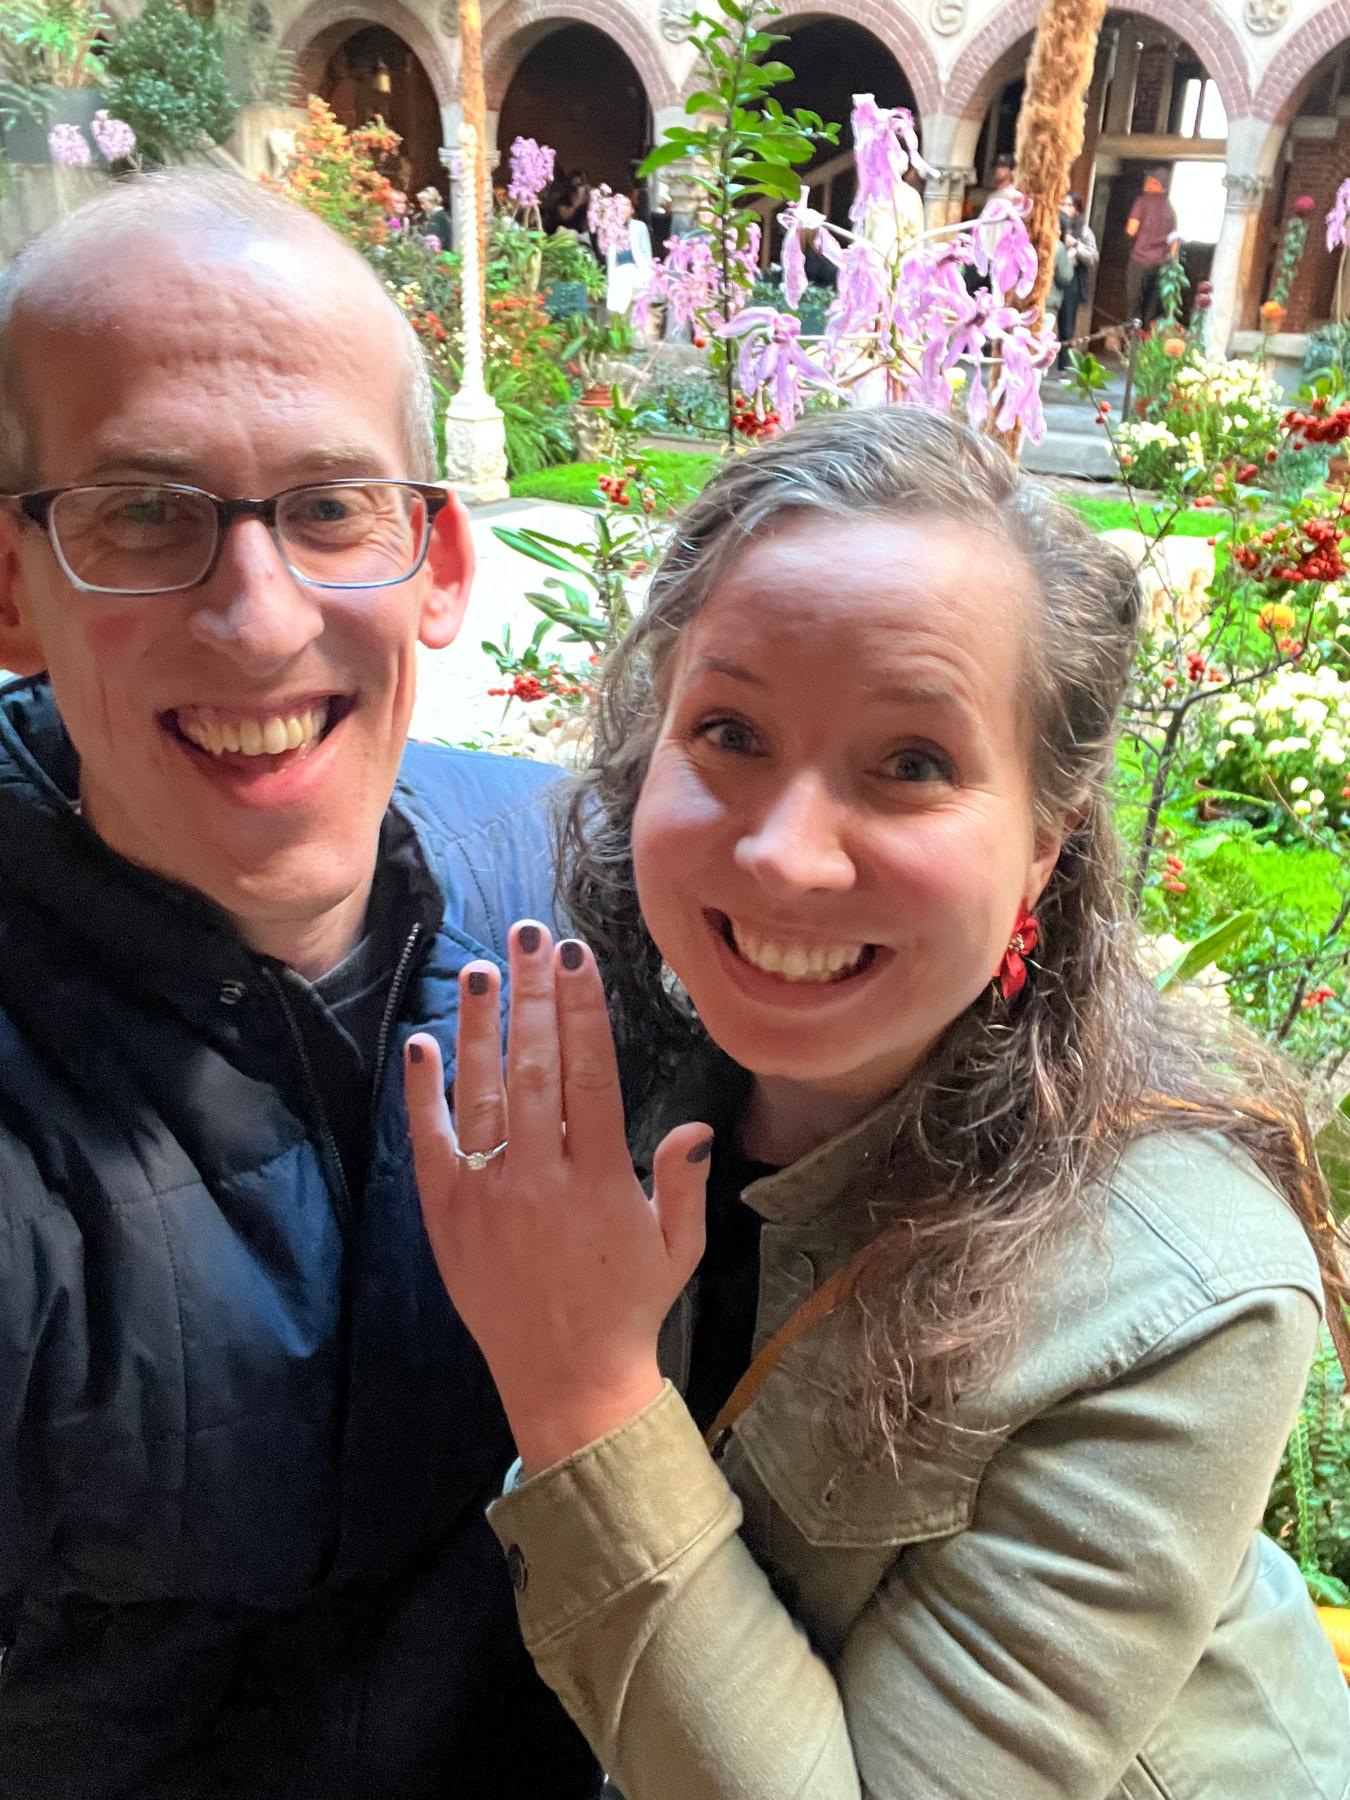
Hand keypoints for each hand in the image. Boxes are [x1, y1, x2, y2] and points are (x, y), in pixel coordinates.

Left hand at [405, 922, 711, 1473]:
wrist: (566, 1381)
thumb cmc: (629, 1308)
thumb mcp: (678, 1247)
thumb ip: (683, 1183)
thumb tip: (695, 1125)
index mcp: (601, 1179)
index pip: (590, 1072)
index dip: (582, 1010)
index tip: (575, 957)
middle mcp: (540, 1178)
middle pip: (535, 1066)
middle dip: (531, 995)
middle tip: (527, 935)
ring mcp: (488, 1195)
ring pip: (481, 1093)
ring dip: (479, 1027)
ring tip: (478, 970)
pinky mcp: (446, 1216)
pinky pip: (432, 1143)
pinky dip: (424, 1093)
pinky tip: (423, 1043)